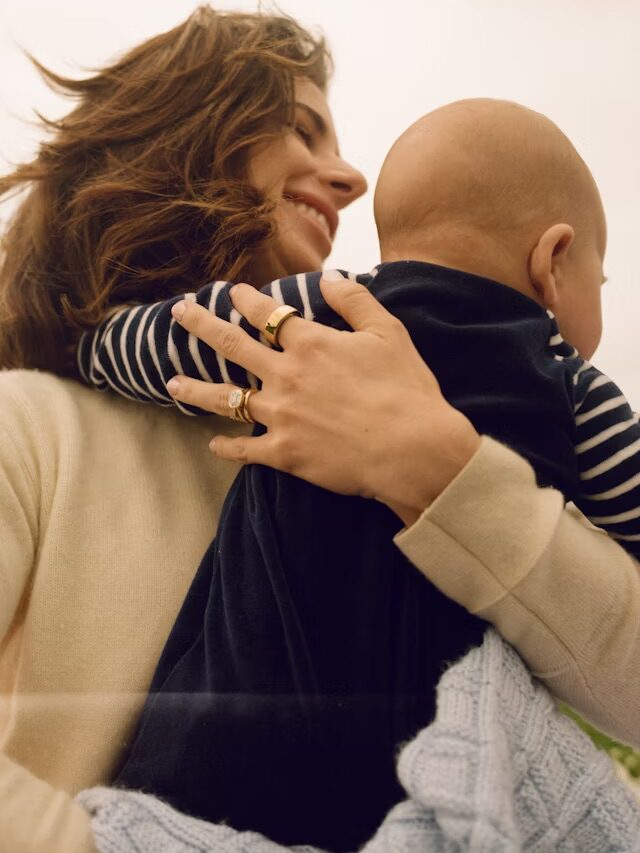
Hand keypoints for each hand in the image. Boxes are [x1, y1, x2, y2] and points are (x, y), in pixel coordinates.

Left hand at [168, 272, 480, 524]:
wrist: (412, 450)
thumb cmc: (405, 389)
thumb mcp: (388, 332)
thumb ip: (354, 301)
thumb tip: (328, 278)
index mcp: (310, 344)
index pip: (267, 314)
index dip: (246, 300)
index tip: (230, 291)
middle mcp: (285, 375)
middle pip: (231, 345)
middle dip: (201, 325)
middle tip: (178, 313)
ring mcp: (279, 416)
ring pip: (225, 399)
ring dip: (195, 389)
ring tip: (171, 383)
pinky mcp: (284, 453)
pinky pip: (245, 449)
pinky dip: (227, 448)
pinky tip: (213, 445)